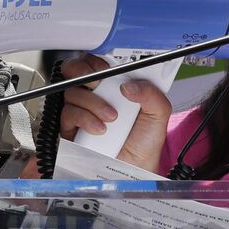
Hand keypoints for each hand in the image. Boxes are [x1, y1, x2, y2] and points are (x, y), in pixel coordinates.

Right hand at [56, 56, 171, 172]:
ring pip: (73, 91)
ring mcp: (82, 110)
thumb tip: (129, 84)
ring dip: (93, 102)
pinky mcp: (70, 126)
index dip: (98, 59)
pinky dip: (85, 119)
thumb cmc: (144, 144)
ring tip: (111, 118)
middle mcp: (96, 95)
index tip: (107, 65)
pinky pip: (69, 113)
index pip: (99, 63)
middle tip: (97, 81)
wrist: (133, 169)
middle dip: (83, 71)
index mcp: (115, 87)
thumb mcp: (159, 114)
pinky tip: (100, 129)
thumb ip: (152, 94)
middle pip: (76, 70)